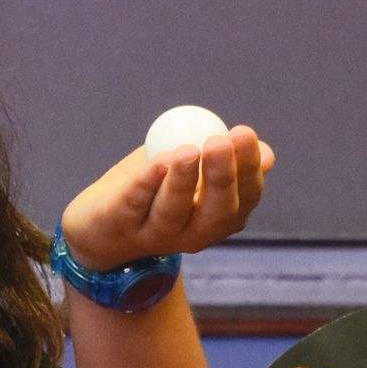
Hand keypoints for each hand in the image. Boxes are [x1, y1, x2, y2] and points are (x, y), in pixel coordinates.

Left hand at [61, 120, 273, 269]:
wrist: (100, 228)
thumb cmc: (154, 189)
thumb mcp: (191, 172)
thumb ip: (222, 160)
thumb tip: (266, 155)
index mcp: (220, 217)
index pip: (245, 196)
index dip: (247, 167)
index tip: (244, 132)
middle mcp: (194, 233)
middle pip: (215, 211)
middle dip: (221, 177)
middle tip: (219, 143)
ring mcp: (158, 235)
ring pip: (173, 211)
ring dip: (182, 182)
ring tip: (187, 150)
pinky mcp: (121, 228)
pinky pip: (135, 205)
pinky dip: (146, 183)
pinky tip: (156, 162)